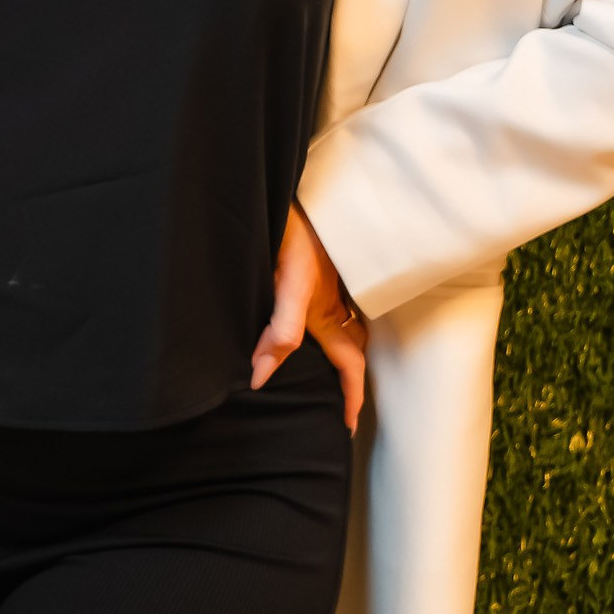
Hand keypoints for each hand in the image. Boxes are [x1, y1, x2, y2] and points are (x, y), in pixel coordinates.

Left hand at [250, 200, 366, 431]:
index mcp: (326, 312)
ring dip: (342, 347)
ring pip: (343, 322)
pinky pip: (330, 302)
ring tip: (332, 365)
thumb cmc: (295, 233)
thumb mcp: (288, 285)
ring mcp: (328, 282)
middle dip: (351, 375)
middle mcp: (332, 301)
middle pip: (351, 345)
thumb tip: (261, 378)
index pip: (348, 364)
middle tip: (346, 401)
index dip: (350, 396)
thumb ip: (280, 332)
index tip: (348, 424)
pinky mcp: (317, 265)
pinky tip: (312, 314)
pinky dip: (328, 319)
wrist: (296, 189)